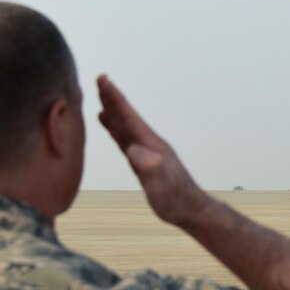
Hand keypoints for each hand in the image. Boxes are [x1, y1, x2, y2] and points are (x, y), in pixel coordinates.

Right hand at [97, 74, 205, 225]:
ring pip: (126, 127)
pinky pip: (126, 140)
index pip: (130, 117)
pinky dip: (116, 130)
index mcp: (151, 145)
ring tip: (100, 101)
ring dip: (114, 113)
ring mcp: (147, 152)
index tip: (103, 79)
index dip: (116, 98)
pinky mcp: (144, 161)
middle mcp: (149, 144)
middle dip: (113, 99)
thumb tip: (133, 150)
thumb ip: (149, 167)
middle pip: (127, 117)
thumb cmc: (176, 200)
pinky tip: (111, 127)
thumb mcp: (160, 185)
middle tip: (99, 79)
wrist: (190, 210)